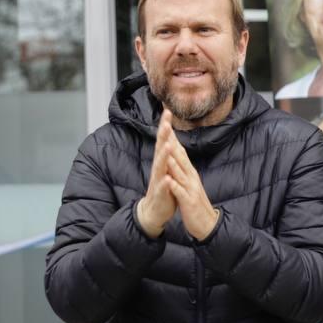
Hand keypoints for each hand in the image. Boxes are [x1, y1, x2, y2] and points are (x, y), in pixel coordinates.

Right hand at [136, 110, 178, 237]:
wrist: (154, 211)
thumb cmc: (163, 188)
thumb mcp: (167, 169)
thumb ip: (168, 155)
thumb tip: (169, 137)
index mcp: (162, 162)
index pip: (164, 141)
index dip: (165, 127)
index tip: (167, 111)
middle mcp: (158, 168)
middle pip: (160, 149)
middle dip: (163, 135)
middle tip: (166, 122)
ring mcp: (157, 181)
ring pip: (160, 167)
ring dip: (163, 156)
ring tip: (167, 145)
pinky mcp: (159, 194)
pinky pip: (162, 188)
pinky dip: (165, 183)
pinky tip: (167, 179)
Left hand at [162, 127, 220, 240]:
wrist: (207, 224)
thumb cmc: (195, 204)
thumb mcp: (189, 183)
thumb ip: (183, 170)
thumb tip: (177, 156)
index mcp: (189, 172)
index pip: (180, 151)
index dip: (172, 137)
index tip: (165, 123)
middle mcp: (191, 177)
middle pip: (180, 156)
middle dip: (172, 141)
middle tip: (164, 126)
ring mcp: (190, 188)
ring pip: (180, 172)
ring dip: (173, 160)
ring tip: (165, 147)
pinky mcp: (188, 201)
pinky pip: (180, 192)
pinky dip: (174, 185)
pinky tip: (168, 179)